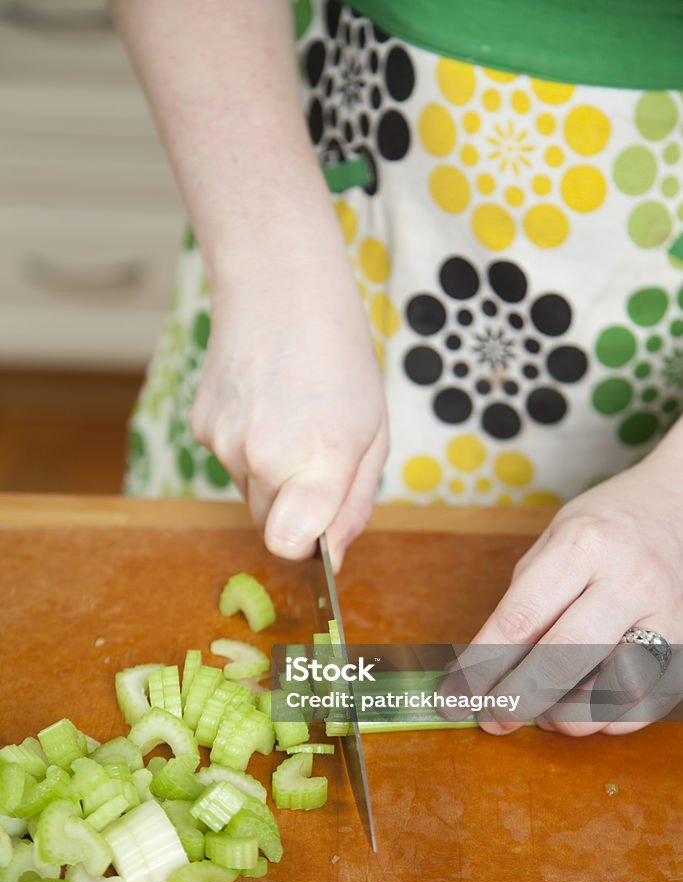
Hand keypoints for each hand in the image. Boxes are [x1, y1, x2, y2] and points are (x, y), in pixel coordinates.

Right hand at [190, 228, 387, 571]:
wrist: (281, 289)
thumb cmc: (340, 360)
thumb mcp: (373, 435)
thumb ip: (354, 505)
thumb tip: (333, 559)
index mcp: (320, 459)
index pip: (288, 546)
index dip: (306, 548)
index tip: (320, 529)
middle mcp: (264, 457)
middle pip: (270, 526)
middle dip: (296, 507)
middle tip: (317, 452)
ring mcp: (224, 443)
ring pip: (249, 494)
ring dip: (271, 475)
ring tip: (291, 418)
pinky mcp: (200, 428)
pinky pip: (227, 463)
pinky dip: (245, 448)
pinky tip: (264, 405)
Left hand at [441, 448, 682, 735]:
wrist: (677, 506)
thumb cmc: (604, 528)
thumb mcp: (552, 541)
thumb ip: (523, 601)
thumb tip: (483, 670)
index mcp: (582, 546)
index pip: (519, 619)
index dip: (481, 667)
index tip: (454, 697)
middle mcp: (627, 579)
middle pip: (562, 657)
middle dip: (516, 699)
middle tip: (493, 718)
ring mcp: (665, 614)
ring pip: (610, 691)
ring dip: (565, 717)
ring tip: (543, 714)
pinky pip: (646, 702)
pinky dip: (608, 720)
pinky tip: (584, 710)